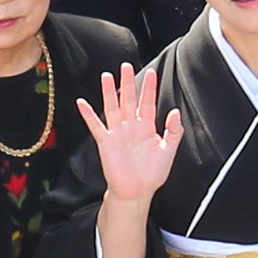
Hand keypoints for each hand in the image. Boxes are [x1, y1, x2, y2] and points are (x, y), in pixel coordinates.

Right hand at [74, 62, 182, 202]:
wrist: (137, 191)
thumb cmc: (153, 173)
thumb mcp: (169, 150)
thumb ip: (174, 131)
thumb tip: (175, 111)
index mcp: (147, 128)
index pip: (148, 103)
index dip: (149, 88)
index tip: (151, 72)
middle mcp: (131, 127)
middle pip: (129, 100)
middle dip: (128, 83)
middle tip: (126, 65)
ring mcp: (117, 133)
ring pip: (112, 108)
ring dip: (110, 92)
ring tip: (107, 76)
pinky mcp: (106, 142)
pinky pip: (96, 126)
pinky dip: (89, 114)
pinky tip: (82, 103)